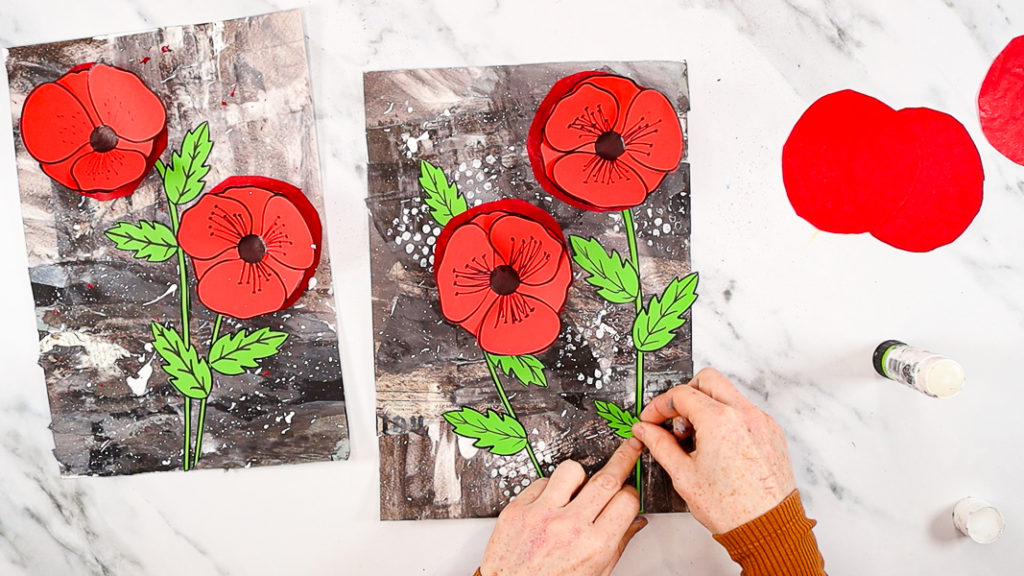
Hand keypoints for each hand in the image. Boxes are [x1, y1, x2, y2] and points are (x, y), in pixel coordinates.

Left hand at [479, 438, 647, 575]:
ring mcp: (541, 515)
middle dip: (623, 459)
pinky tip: (550, 503)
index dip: (632, 491)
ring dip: (580, 476)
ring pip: (571, 470)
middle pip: (605, 479)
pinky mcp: (517, 509)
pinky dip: (549, 488)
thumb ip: (617, 544)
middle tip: (629, 447)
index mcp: (593, 546)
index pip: (626, 501)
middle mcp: (568, 527)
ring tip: (577, 490)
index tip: (631, 487)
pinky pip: (540, 481)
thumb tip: (635, 521)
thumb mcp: (595, 574)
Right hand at [631, 367, 795, 533]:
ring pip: (728, 393)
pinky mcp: (772, 431)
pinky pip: (744, 410)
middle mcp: (744, 413)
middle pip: (707, 379)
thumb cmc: (731, 508)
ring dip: (707, 405)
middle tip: (675, 419)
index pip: (681, 394)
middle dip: (686, 394)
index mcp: (719, 421)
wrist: (768, 527)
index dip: (659, 406)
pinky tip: (717, 445)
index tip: (652, 419)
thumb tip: (645, 430)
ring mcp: (761, 421)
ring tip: (696, 437)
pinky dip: (727, 417)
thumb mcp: (683, 475)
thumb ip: (660, 445)